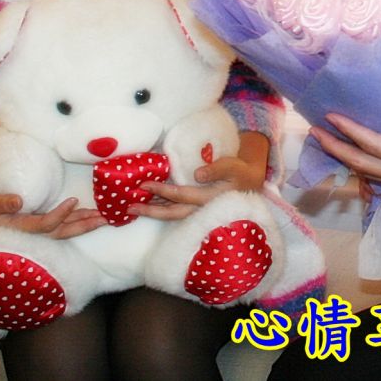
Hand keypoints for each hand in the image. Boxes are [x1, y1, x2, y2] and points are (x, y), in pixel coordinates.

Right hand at [0, 192, 105, 239]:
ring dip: (85, 225)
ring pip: (65, 232)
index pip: (45, 224)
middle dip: (84, 225)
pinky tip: (90, 218)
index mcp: (19, 229)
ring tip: (104, 218)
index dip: (60, 214)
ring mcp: (37, 233)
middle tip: (105, 218)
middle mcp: (31, 235)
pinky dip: (78, 224)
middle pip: (62, 232)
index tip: (73, 200)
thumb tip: (19, 200)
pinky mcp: (40, 229)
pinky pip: (63, 228)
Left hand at [130, 132, 269, 221]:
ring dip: (154, 212)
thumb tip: (198, 174)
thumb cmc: (240, 172)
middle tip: (130, 208)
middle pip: (172, 213)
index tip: (144, 185)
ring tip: (135, 208)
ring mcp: (198, 211)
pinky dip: (163, 208)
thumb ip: (217, 169)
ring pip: (173, 215)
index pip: (181, 196)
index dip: (162, 190)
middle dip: (151, 211)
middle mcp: (202, 209)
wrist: (251, 182)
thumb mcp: (233, 166)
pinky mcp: (197, 209)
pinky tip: (152, 204)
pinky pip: (177, 211)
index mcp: (209, 199)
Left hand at [310, 102, 380, 205]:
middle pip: (366, 165)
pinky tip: (359, 157)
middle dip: (338, 149)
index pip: (378, 147)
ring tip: (329, 143)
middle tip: (315, 132)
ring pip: (372, 174)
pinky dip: (364, 166)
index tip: (332, 117)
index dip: (353, 132)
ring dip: (348, 159)